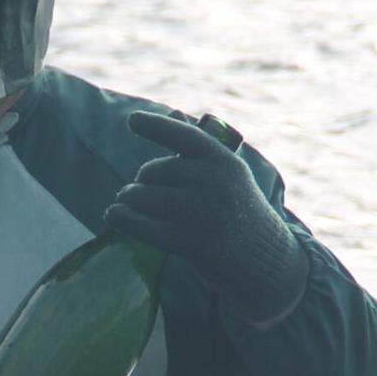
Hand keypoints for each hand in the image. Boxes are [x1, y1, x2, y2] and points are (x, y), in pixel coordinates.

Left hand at [104, 111, 307, 322]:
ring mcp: (200, 212)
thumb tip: (168, 116)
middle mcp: (212, 183)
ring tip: (128, 201)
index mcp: (223, 161)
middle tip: (140, 189)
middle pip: (153, 171)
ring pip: (142, 196)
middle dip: (143, 179)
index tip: (132, 120)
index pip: (184, 136)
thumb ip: (198, 152)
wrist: (263, 259)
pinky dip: (122, 218)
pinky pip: (142, 225)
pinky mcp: (188, 241)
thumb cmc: (239, 211)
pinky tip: (113, 214)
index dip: (156, 126)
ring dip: (128, 198)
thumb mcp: (229, 175)